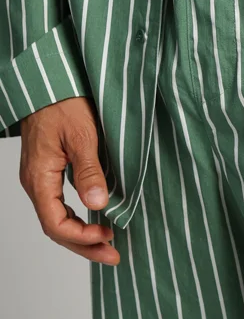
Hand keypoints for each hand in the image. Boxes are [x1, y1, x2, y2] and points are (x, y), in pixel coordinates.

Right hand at [19, 96, 119, 264]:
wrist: (51, 82)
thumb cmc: (64, 102)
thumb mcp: (82, 135)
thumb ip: (88, 171)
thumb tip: (97, 204)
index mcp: (39, 178)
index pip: (55, 223)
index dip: (81, 236)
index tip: (108, 236)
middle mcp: (36, 182)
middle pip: (56, 227)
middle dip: (84, 244)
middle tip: (113, 255)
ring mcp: (40, 177)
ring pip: (57, 217)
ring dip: (81, 233)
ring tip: (107, 243)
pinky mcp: (48, 169)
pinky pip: (59, 202)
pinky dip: (76, 215)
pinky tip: (94, 217)